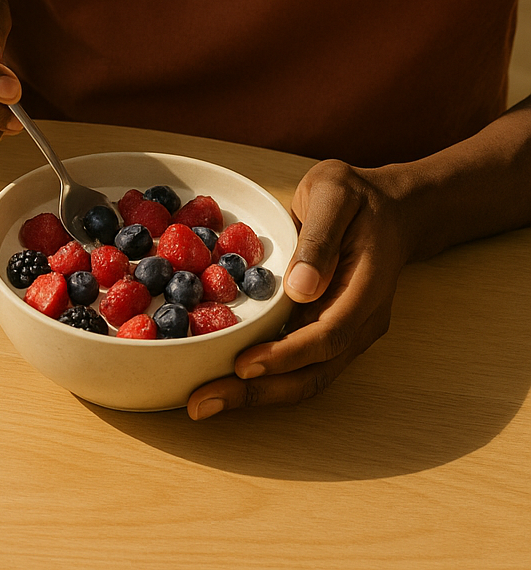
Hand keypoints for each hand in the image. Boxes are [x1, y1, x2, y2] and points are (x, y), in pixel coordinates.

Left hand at [186, 159, 414, 418]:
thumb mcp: (335, 193)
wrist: (392, 209)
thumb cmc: (358, 195)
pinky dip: (266, 380)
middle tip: (204, 403)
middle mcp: (361, 321)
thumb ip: (319, 238)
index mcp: (366, 287)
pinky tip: (225, 383)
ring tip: (205, 403)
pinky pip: (301, 366)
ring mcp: (349, 332)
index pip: (329, 334)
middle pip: (315, 371)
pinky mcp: (331, 333)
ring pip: (308, 378)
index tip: (244, 363)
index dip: (287, 354)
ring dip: (258, 396)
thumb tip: (301, 288)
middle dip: (260, 392)